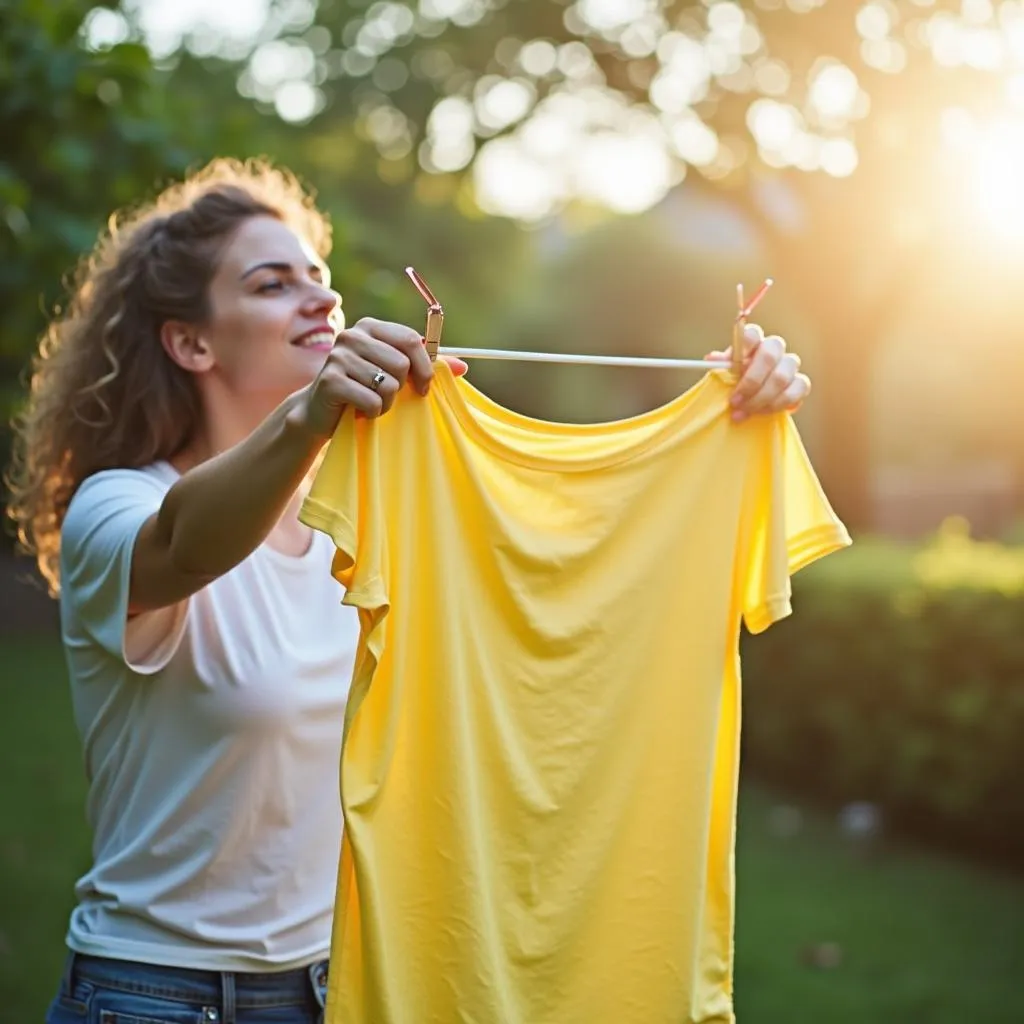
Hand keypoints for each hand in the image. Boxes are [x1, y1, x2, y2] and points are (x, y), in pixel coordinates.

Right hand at [295, 317, 467, 438]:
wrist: (320, 411)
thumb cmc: (364, 389)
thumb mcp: (395, 375)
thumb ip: (426, 367)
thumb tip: (463, 367)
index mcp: (371, 327)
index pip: (412, 341)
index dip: (425, 368)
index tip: (424, 388)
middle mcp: (353, 336)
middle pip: (401, 364)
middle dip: (400, 388)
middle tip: (386, 396)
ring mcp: (339, 357)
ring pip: (388, 385)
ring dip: (386, 403)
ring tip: (371, 402)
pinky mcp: (330, 381)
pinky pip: (372, 401)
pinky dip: (372, 413)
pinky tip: (359, 410)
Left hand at [705, 324, 810, 422]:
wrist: (752, 402)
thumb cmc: (736, 383)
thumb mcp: (725, 374)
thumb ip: (721, 366)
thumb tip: (712, 359)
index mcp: (754, 342)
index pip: (752, 334)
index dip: (743, 348)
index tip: (732, 369)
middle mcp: (775, 349)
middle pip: (769, 355)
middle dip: (751, 382)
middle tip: (735, 402)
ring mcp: (790, 365)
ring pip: (782, 377)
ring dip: (761, 398)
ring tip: (744, 412)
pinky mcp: (801, 384)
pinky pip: (797, 391)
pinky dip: (778, 404)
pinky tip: (764, 412)